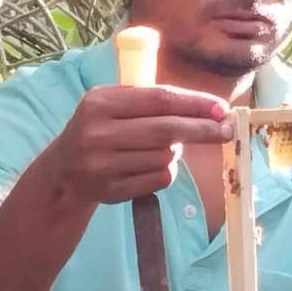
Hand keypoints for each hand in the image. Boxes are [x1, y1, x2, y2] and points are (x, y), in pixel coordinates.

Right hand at [54, 84, 232, 203]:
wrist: (64, 171)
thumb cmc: (101, 129)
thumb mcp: (112, 103)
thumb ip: (152, 99)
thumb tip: (209, 106)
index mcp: (100, 102)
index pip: (159, 100)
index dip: (194, 104)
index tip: (221, 108)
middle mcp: (97, 133)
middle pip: (165, 130)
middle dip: (202, 129)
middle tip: (227, 130)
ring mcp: (102, 165)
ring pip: (164, 157)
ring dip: (176, 152)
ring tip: (164, 147)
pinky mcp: (111, 191)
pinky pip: (158, 179)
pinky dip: (165, 171)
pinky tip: (151, 166)